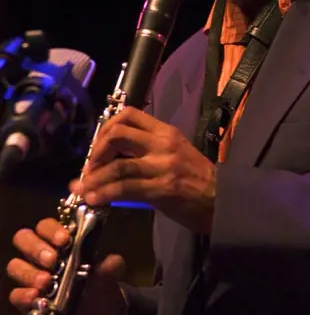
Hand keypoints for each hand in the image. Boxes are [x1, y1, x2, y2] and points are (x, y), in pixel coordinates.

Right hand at [7, 218, 126, 314]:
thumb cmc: (98, 288)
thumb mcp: (107, 278)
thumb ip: (110, 268)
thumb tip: (113, 261)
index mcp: (60, 242)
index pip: (46, 226)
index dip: (52, 229)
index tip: (65, 239)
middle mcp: (42, 256)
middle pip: (24, 238)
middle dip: (36, 247)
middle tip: (52, 259)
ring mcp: (31, 278)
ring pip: (15, 265)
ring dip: (29, 272)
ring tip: (46, 281)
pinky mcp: (26, 302)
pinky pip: (15, 294)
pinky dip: (23, 295)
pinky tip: (35, 297)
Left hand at [70, 107, 215, 233]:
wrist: (222, 200)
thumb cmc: (198, 178)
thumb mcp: (175, 153)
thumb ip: (148, 151)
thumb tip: (114, 159)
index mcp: (165, 132)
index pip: (129, 114)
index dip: (107, 127)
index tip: (99, 146)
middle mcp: (162, 144)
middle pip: (118, 134)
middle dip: (96, 150)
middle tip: (90, 167)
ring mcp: (162, 166)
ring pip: (118, 164)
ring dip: (94, 177)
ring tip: (82, 188)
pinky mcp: (162, 189)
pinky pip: (125, 188)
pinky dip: (105, 193)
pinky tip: (94, 199)